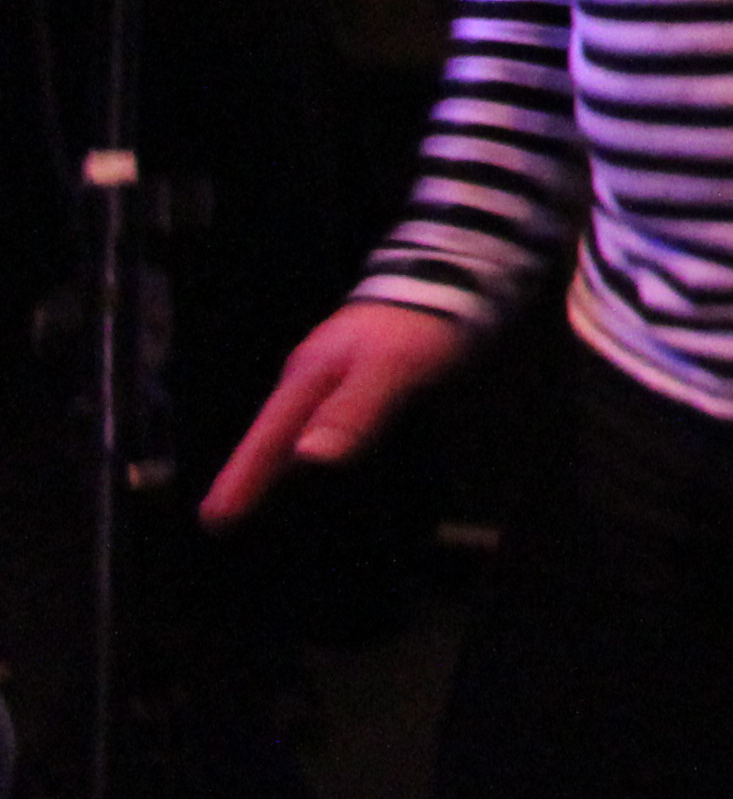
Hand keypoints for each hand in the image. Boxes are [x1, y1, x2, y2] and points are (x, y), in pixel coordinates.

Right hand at [204, 300, 467, 523]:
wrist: (451, 278)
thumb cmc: (418, 325)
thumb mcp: (388, 368)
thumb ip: (352, 410)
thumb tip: (309, 458)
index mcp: (310, 377)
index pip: (268, 438)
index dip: (242, 479)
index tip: (214, 520)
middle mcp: (314, 378)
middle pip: (274, 437)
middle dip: (249, 477)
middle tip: (221, 519)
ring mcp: (335, 376)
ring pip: (296, 430)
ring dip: (278, 466)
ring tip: (258, 501)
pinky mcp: (360, 377)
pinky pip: (326, 422)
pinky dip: (312, 448)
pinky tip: (314, 463)